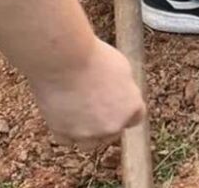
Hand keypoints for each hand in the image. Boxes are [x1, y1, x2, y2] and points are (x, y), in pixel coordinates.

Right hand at [30, 38, 145, 148]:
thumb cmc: (93, 57)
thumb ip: (124, 88)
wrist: (63, 60)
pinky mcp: (64, 133)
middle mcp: (113, 125)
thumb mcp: (121, 67)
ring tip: (79, 114)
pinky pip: (67, 140)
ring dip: (87, 132)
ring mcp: (88, 133)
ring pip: (91, 143)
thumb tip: (121, 95)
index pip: (135, 118)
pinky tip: (63, 116)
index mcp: (131, 108)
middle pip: (113, 131)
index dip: (124, 110)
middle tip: (94, 104)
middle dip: (106, 120)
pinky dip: (65, 130)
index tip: (116, 103)